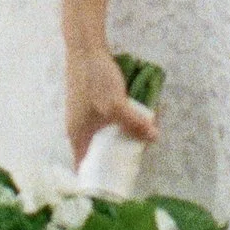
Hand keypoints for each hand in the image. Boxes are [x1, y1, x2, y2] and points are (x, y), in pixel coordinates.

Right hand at [65, 43, 158, 167]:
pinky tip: (130, 118)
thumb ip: (134, 123)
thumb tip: (153, 138)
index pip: (83, 164)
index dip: (97, 176)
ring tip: (136, 138)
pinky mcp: (87, 102)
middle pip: (95, 150)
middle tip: (133, 157)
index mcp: (77, 134)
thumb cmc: (96, 79)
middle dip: (114, 154)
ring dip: (116, 136)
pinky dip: (114, 123)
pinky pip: (102, 120)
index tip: (114, 181)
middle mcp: (76, 127)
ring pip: (100, 134)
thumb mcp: (117, 105)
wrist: (85, 48)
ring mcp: (81, 114)